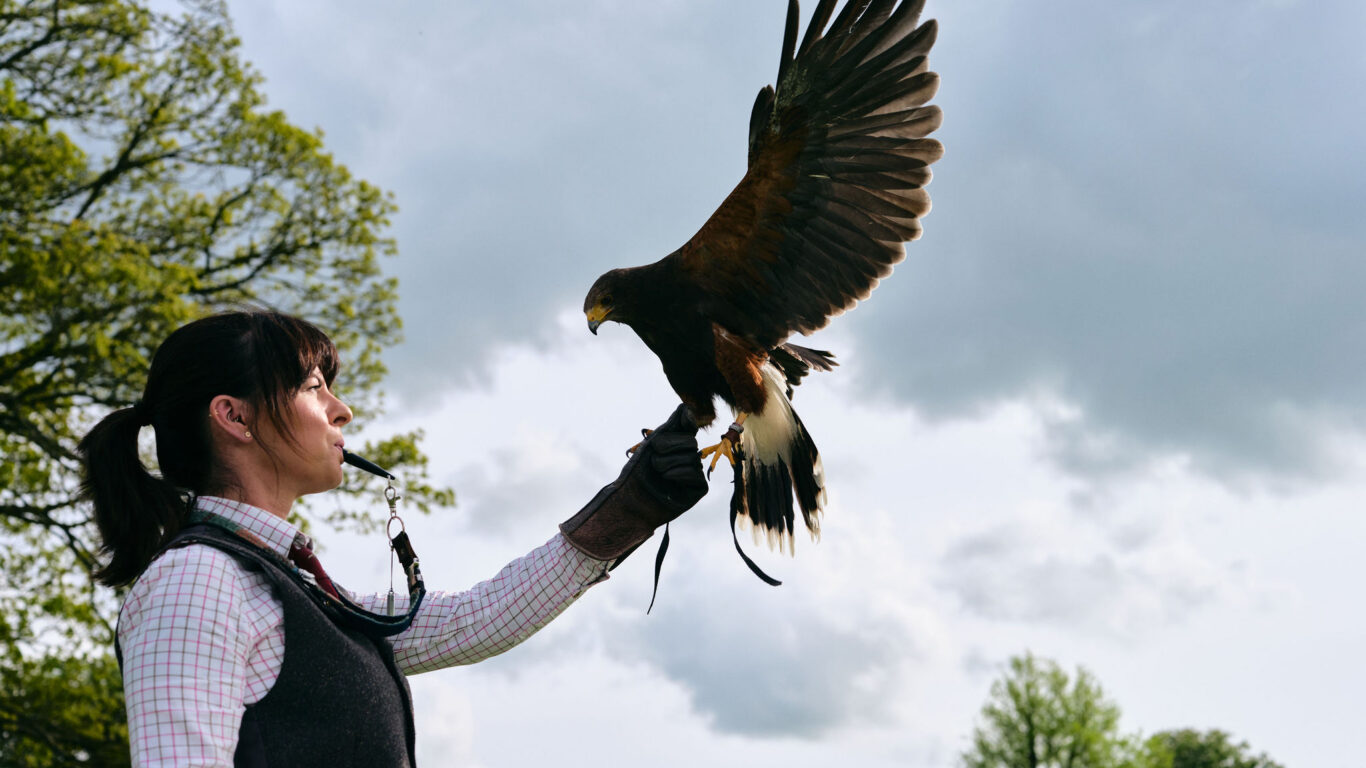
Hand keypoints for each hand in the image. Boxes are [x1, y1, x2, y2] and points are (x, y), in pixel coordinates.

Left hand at [559, 403, 709, 560]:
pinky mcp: (699, 488)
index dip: (687, 422)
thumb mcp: (654, 442)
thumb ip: (672, 425)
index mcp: (678, 444)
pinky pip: (695, 473)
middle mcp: (689, 457)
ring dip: (668, 464)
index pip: (690, 426)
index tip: (682, 420)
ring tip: (658, 473)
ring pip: (692, 458)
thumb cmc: (639, 471)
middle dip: (668, 448)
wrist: (632, 500)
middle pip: (691, 441)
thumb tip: (686, 406)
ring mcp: (695, 473)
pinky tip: (667, 480)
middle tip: (654, 459)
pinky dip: (678, 474)